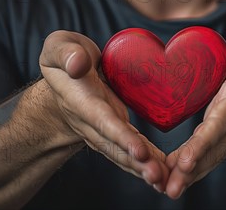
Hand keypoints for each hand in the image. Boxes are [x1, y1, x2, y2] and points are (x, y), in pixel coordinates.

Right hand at [39, 30, 168, 190]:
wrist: (64, 77)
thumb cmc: (63, 58)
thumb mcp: (58, 47)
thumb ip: (66, 53)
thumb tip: (77, 64)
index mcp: (81, 100)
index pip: (102, 122)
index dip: (120, 136)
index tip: (138, 150)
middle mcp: (93, 121)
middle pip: (116, 146)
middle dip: (136, 162)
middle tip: (158, 175)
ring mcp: (105, 128)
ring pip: (125, 152)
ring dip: (145, 166)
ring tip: (167, 179)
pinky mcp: (116, 128)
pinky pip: (133, 147)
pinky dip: (149, 159)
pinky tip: (166, 170)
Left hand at [164, 27, 225, 198]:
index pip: (221, 124)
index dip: (203, 142)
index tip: (185, 161)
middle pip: (213, 149)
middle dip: (191, 170)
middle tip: (169, 189)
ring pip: (209, 155)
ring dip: (187, 173)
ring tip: (164, 187)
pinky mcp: (224, 129)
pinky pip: (205, 150)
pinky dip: (187, 164)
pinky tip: (168, 174)